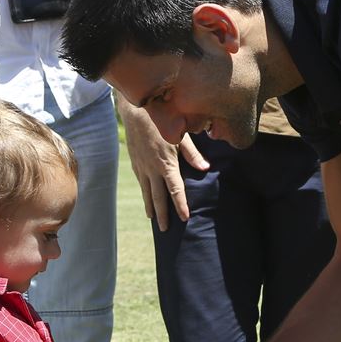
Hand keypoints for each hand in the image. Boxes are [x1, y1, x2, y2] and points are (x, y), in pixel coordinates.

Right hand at [118, 97, 208, 230]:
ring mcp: (142, 167)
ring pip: (146, 192)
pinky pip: (141, 182)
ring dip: (150, 207)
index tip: (184, 218)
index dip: (180, 205)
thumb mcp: (181, 134)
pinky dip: (144, 193)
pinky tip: (146, 199)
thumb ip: (193, 154)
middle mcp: (152, 169)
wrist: (136, 111)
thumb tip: (205, 168)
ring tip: (153, 220)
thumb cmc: (163, 119)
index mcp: (166, 163)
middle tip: (165, 230)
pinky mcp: (135, 163)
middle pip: (158, 197)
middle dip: (163, 214)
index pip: (175, 189)